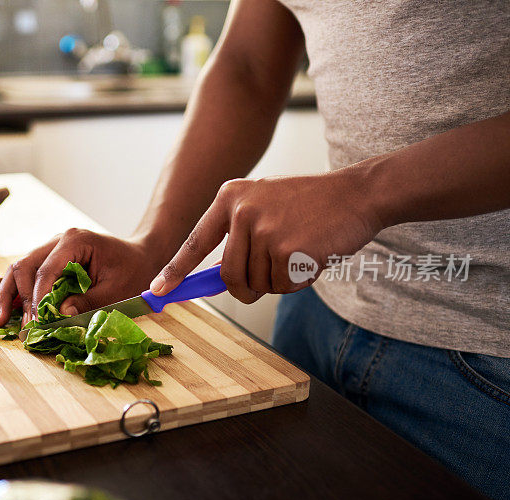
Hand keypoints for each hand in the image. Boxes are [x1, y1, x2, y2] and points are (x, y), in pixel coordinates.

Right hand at [0, 229, 165, 325]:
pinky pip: (24, 271)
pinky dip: (6, 284)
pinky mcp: (48, 260)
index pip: (46, 270)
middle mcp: (57, 240)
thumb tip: (59, 314)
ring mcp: (50, 249)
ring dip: (7, 294)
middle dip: (18, 298)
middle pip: (25, 266)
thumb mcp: (117, 290)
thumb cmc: (133, 271)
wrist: (141, 256)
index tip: (36, 323)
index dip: (38, 299)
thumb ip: (88, 302)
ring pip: (18, 269)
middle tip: (18, 326)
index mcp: (75, 241)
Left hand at [149, 172, 381, 302]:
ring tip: (299, 252)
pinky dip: (297, 281)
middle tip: (272, 276)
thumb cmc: (310, 205)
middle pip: (228, 275)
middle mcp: (241, 211)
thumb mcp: (264, 204)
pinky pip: (281, 285)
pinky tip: (312, 256)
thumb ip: (238, 235)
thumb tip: (215, 279)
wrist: (357, 193)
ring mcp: (262, 229)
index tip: (155, 292)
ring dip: (278, 281)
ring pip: (256, 283)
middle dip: (247, 288)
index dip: (174, 272)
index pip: (194, 242)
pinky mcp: (286, 249)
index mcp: (229, 197)